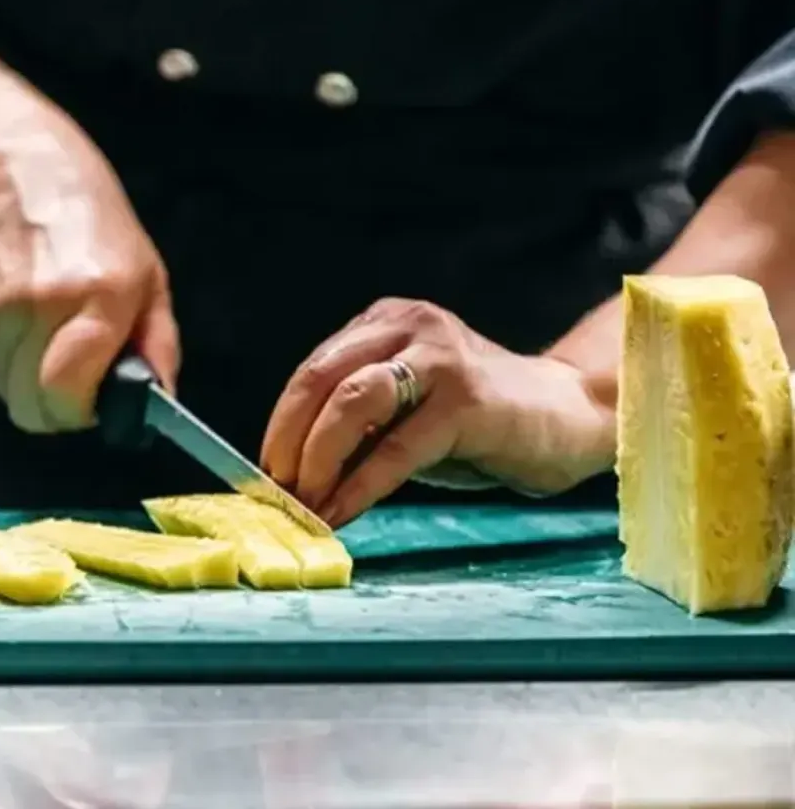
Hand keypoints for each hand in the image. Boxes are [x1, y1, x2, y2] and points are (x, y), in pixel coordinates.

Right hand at [0, 105, 177, 432]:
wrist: (21, 172)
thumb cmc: (95, 226)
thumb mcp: (149, 279)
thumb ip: (158, 346)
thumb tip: (160, 401)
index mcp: (101, 298)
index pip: (67, 398)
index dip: (81, 411)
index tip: (94, 400)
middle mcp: (44, 304)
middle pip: (32, 407)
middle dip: (55, 404)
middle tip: (73, 372)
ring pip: (7, 388)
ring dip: (28, 375)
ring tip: (47, 325)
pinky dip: (5, 353)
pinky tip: (22, 312)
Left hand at [261, 298, 615, 526]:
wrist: (569, 417)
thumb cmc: (479, 422)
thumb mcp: (408, 409)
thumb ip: (359, 422)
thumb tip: (294, 469)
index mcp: (387, 322)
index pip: (315, 369)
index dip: (282, 423)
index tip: (266, 470)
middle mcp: (409, 327)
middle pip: (322, 379)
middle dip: (289, 441)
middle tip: (276, 491)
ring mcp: (439, 358)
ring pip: (352, 403)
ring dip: (317, 460)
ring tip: (304, 503)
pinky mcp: (467, 401)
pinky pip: (396, 448)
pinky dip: (359, 486)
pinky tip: (340, 513)